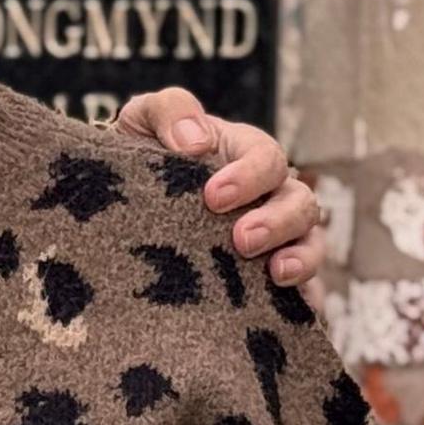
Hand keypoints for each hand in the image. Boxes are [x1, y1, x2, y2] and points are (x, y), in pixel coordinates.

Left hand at [110, 85, 325, 286]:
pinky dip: (305, 302)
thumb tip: (195, 142)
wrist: (113, 215)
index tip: (213, 197)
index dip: (249, 176)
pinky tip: (286, 312)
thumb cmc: (138, 161)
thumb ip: (169, 112)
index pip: (266, 159)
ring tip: (276, 274)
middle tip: (242, 240)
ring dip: (301, 259)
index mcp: (244, 157)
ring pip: (311, 246)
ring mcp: (274, 243)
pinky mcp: (268, 287)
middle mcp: (268, 198)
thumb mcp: (143, 123)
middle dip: (277, 221)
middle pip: (299, 203)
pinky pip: (303, 297)